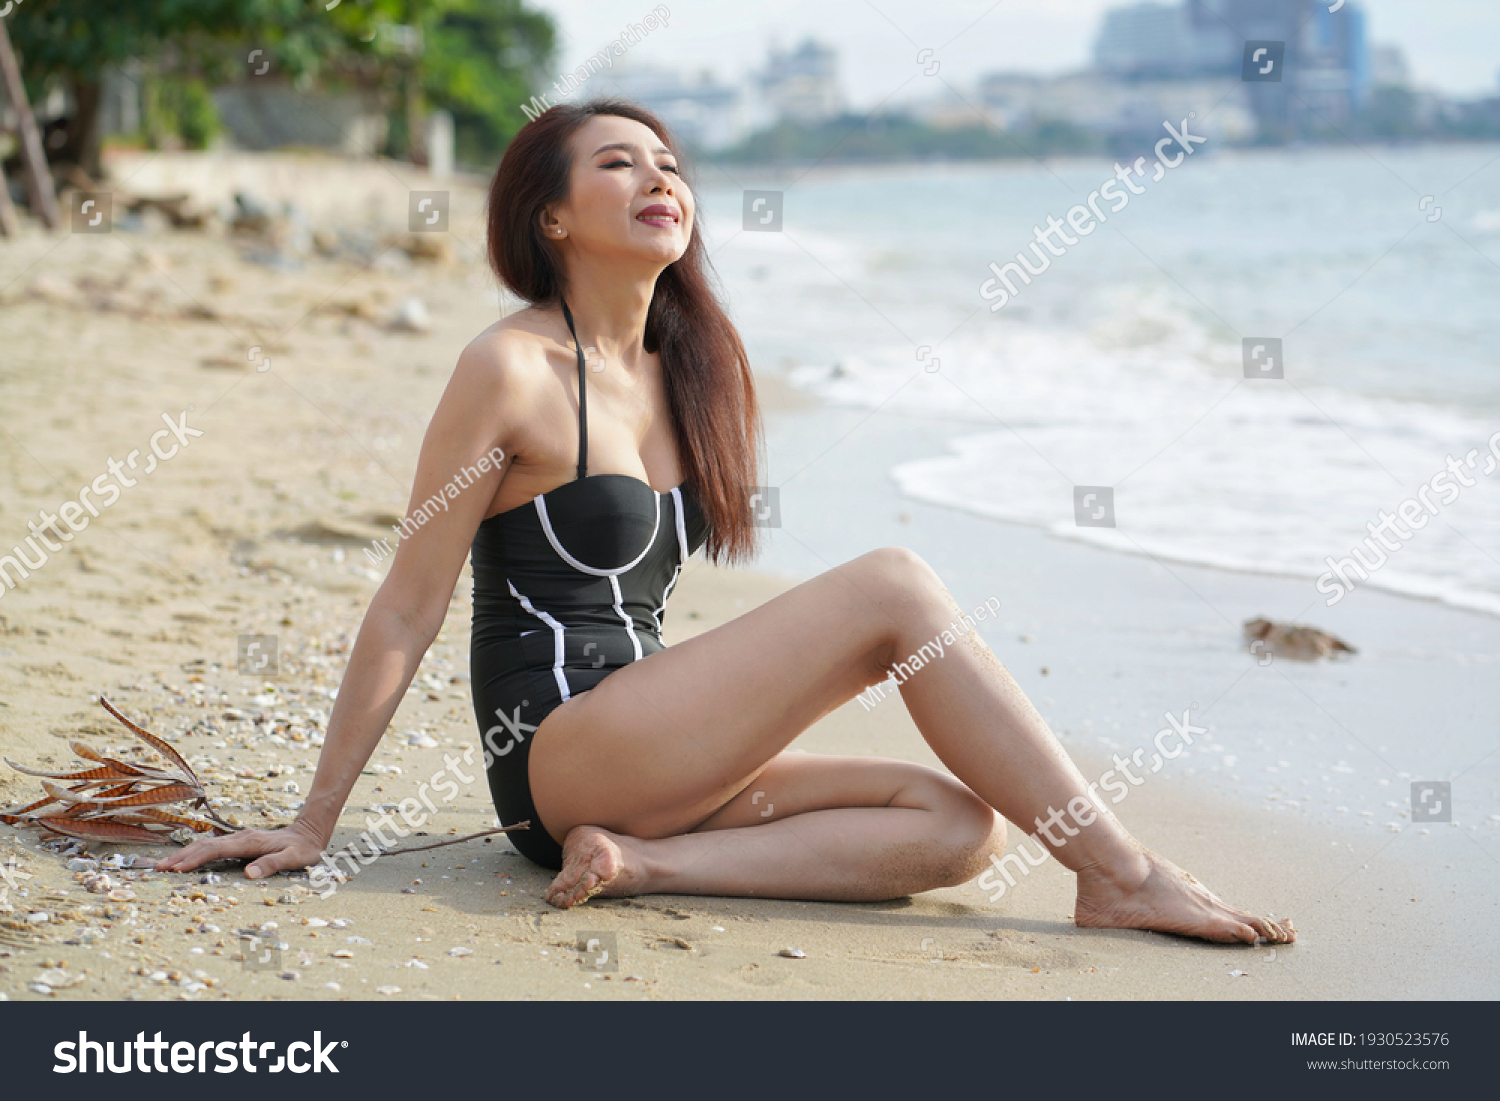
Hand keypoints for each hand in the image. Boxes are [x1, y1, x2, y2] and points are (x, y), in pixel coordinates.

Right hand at [155, 819, 327, 880]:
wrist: (311, 831)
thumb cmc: (304, 848)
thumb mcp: (294, 858)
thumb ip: (272, 864)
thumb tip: (248, 874)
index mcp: (249, 842)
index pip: (215, 850)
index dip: (195, 859)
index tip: (177, 869)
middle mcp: (241, 838)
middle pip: (205, 845)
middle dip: (182, 856)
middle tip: (159, 868)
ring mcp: (239, 839)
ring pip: (206, 844)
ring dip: (186, 853)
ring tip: (165, 864)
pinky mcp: (240, 842)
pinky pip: (213, 846)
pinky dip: (197, 852)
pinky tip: (187, 859)